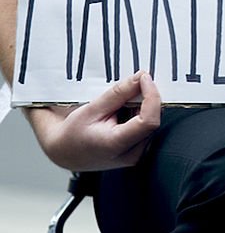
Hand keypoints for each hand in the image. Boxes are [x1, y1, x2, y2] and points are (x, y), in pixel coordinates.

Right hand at [26, 70, 160, 170]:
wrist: (65, 152)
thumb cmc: (73, 134)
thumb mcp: (92, 108)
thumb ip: (119, 93)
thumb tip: (140, 77)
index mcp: (116, 145)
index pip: (149, 121)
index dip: (151, 96)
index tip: (144, 78)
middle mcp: (130, 154)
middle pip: (153, 119)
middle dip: (146, 98)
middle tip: (131, 86)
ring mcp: (135, 155)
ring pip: (152, 121)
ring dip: (142, 105)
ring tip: (120, 104)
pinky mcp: (137, 150)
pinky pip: (147, 127)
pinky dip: (139, 113)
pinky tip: (124, 111)